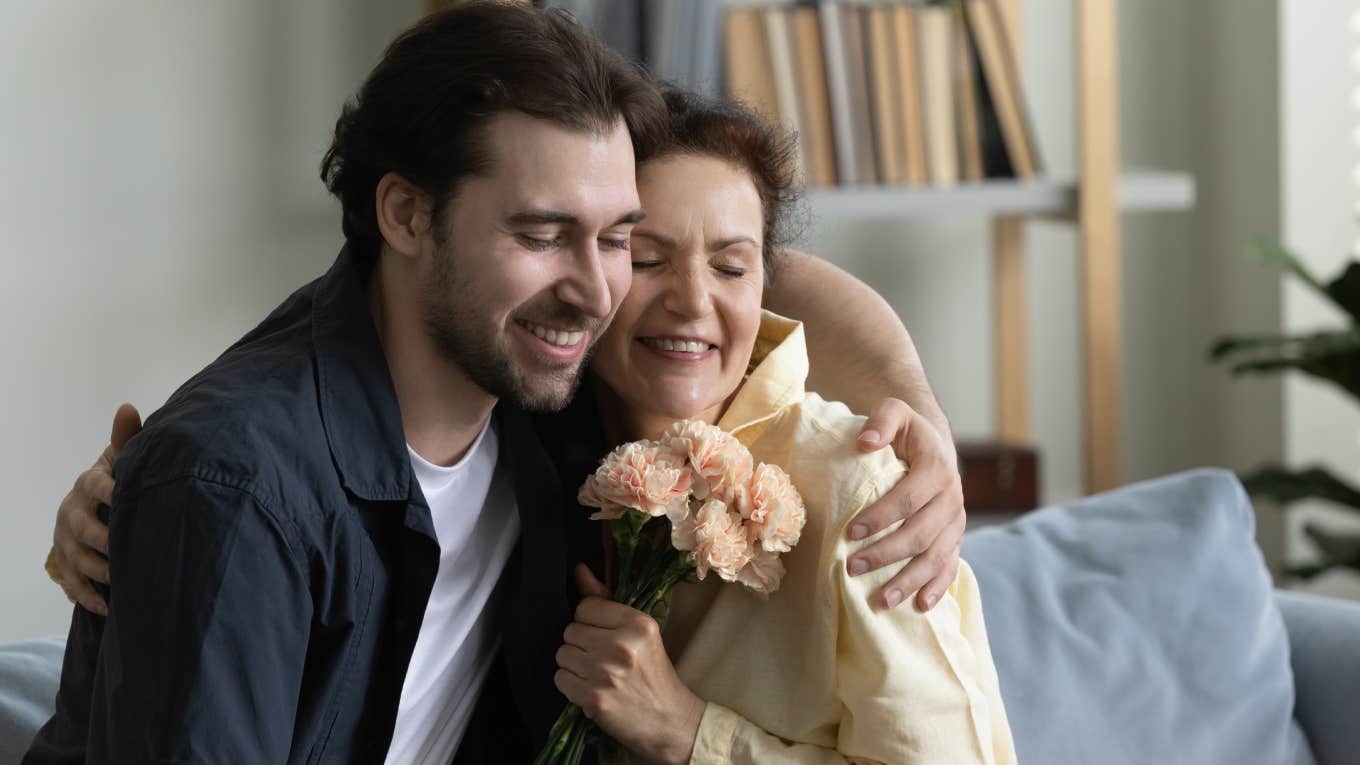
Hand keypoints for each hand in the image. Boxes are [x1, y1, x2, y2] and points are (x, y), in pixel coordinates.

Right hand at [48, 403, 141, 614]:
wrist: (97, 506)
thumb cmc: (120, 480)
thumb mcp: (123, 460)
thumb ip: (127, 438)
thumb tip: (128, 407)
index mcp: (89, 484)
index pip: (95, 485)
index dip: (111, 491)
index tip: (128, 498)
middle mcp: (72, 512)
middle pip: (82, 528)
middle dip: (103, 541)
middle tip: (125, 552)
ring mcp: (66, 541)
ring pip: (75, 560)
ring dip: (97, 572)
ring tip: (122, 582)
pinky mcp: (65, 565)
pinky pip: (72, 586)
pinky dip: (88, 598)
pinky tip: (109, 608)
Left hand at [554, 564, 703, 764]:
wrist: (669, 720)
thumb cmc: (654, 674)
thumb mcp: (640, 632)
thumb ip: (606, 600)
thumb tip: (579, 570)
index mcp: (637, 623)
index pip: (585, 607)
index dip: (589, 622)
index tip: (603, 636)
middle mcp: (621, 645)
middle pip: (570, 631)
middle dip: (581, 645)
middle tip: (602, 659)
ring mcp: (606, 672)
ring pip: (562, 655)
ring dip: (574, 666)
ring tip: (596, 674)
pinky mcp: (594, 698)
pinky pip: (561, 679)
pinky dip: (571, 686)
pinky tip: (591, 689)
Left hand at [849, 398, 964, 611]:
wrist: (932, 444)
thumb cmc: (905, 432)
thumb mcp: (894, 412)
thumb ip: (882, 420)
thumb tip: (865, 442)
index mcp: (938, 468)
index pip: (909, 497)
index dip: (880, 516)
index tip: (850, 532)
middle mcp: (952, 498)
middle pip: (920, 534)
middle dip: (886, 554)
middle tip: (852, 567)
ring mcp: (956, 522)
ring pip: (936, 557)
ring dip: (910, 580)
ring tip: (882, 599)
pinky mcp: (955, 538)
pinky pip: (950, 566)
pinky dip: (936, 587)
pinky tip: (920, 606)